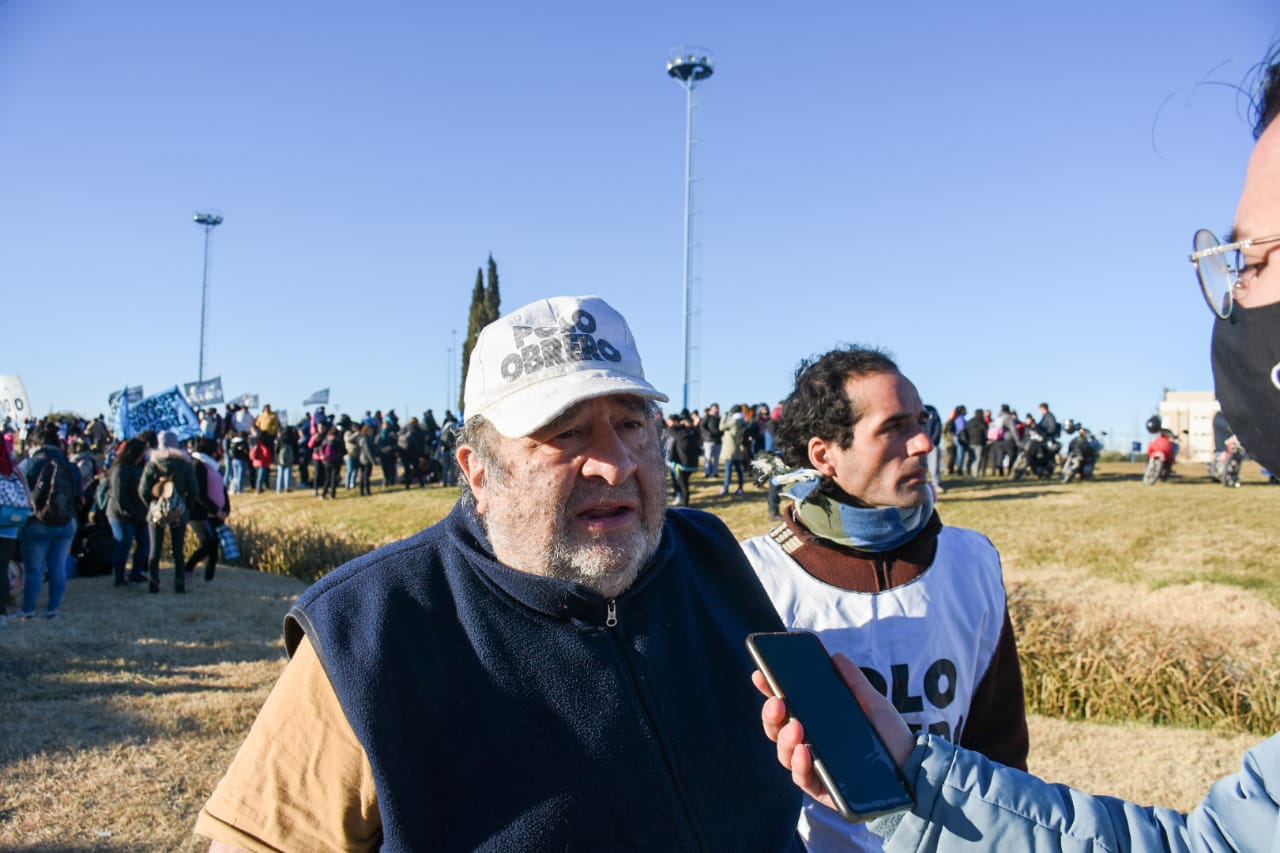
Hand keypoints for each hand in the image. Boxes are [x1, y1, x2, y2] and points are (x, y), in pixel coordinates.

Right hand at [753, 653, 914, 807]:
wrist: (916, 770)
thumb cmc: (890, 737)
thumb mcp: (872, 704)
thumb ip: (853, 682)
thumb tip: (835, 656)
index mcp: (816, 724)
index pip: (786, 706)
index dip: (769, 690)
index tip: (761, 673)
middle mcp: (809, 745)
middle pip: (778, 730)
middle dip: (772, 714)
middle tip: (777, 701)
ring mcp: (814, 769)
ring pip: (785, 753)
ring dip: (784, 738)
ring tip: (795, 726)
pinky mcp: (823, 791)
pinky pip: (802, 778)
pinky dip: (799, 764)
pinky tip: (804, 751)